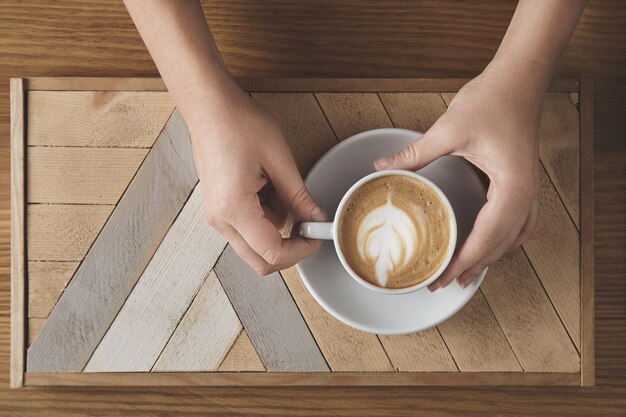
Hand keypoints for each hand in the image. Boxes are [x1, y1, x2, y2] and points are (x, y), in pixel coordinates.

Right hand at [190, 87, 326, 274]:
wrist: (209, 106)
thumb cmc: (237, 123)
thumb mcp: (278, 159)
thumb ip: (299, 195)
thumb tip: (316, 218)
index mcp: (234, 208)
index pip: (272, 253)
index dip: (300, 251)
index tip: (316, 237)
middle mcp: (220, 219)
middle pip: (260, 260)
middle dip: (289, 248)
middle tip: (308, 225)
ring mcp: (216, 215)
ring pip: (255, 244)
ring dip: (276, 227)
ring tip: (279, 186)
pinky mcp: (218, 208)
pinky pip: (247, 227)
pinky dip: (264, 215)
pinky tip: (266, 185)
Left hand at [374, 68, 540, 290]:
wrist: (520, 77)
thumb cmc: (493, 99)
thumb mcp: (449, 129)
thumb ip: (415, 154)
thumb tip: (382, 167)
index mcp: (512, 188)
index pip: (486, 238)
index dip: (462, 262)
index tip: (441, 279)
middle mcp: (526, 194)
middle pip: (500, 244)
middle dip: (473, 267)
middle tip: (444, 284)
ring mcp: (529, 188)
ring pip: (513, 237)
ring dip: (490, 256)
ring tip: (467, 273)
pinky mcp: (523, 180)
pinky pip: (519, 222)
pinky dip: (503, 239)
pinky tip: (492, 242)